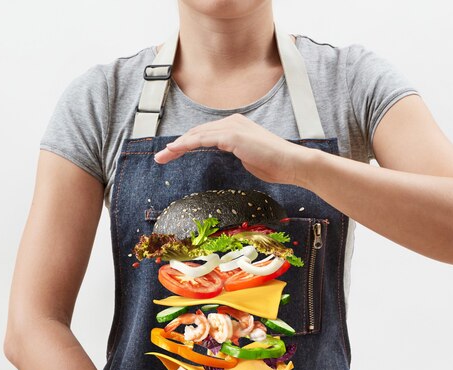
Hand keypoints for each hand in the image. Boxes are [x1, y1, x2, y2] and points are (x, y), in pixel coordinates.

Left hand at [154, 113, 309, 185]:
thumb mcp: (249, 158)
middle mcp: (232, 121)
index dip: (186, 144)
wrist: (292, 164)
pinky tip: (175, 150)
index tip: (171, 155)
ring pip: (196, 134)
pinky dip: (188, 144)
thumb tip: (228, 154)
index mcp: (235, 126)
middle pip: (196, 132)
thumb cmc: (275, 165)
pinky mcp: (232, 135)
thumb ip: (235, 153)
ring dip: (177, 146)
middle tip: (159, 158)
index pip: (204, 134)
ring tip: (162, 157)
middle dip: (176, 146)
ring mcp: (232, 126)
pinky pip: (204, 138)